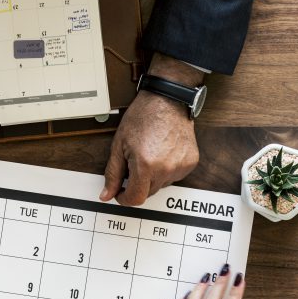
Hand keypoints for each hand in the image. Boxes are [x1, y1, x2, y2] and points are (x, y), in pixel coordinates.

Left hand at [100, 54, 204, 205]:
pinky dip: (166, 170)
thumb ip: (113, 173)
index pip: (135, 199)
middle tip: (133, 164)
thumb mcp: (119, 145)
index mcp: (146, 165)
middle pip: (148, 193)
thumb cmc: (143, 116)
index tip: (121, 192)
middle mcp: (166, 168)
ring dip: (153, 177)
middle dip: (137, 184)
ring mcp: (180, 166)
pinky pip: (175, 176)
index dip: (124, 198)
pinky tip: (162, 153)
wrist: (167, 100)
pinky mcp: (190, 163)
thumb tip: (107, 194)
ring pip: (161, 185)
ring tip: (149, 155)